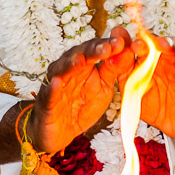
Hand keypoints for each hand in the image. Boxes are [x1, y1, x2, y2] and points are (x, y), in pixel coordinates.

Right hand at [27, 28, 133, 155]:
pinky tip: (57, 83)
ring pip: (62, 70)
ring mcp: (55, 83)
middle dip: (94, 50)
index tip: (122, 42)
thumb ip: (114, 70)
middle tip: (108, 47)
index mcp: (85, 64)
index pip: (97, 48)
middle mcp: (68, 68)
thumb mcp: (104, 88)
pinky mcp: (46, 101)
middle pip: (81, 54)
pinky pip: (48, 93)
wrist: (61, 131)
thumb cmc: (81, 107)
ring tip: (81, 59)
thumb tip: (128, 50)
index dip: (109, 45)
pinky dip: (52, 88)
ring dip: (71, 64)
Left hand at [126, 34, 174, 139]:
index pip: (144, 47)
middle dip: (162, 44)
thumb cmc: (151, 102)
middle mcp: (168, 64)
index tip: (130, 42)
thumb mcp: (130, 88)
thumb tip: (111, 47)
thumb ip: (121, 68)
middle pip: (167, 49)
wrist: (169, 126)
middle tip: (156, 43)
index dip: (138, 43)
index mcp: (150, 62)